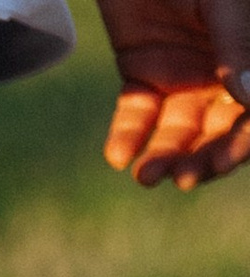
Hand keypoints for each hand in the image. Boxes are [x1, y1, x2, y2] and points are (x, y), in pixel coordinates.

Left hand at [98, 0, 249, 186]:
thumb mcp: (226, 4)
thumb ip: (238, 48)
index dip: (240, 142)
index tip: (219, 163)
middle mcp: (226, 68)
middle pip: (219, 127)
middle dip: (203, 156)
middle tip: (182, 179)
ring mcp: (185, 71)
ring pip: (179, 126)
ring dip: (166, 153)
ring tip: (147, 175)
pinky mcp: (142, 68)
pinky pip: (137, 111)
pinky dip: (128, 134)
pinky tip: (119, 155)